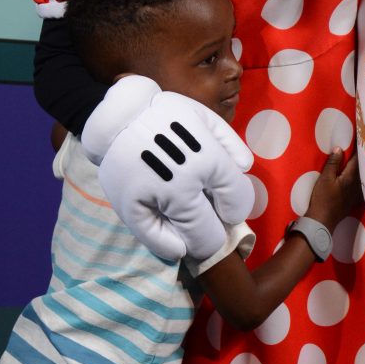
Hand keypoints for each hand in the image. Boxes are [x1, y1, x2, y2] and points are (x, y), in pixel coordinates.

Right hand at [85, 86, 253, 262]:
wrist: (119, 114)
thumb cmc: (166, 117)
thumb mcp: (205, 118)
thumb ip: (230, 143)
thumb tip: (245, 169)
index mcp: (208, 157)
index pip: (237, 200)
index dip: (237, 208)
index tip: (230, 209)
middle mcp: (186, 179)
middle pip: (212, 228)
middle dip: (218, 234)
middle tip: (215, 229)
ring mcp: (158, 194)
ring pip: (190, 236)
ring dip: (198, 242)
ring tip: (198, 237)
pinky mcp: (131, 204)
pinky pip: (154, 238)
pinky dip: (169, 247)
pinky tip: (178, 249)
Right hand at [305, 149, 361, 230]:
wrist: (323, 220)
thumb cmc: (323, 198)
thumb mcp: (325, 178)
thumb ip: (333, 163)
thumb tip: (339, 149)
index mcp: (351, 177)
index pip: (358, 159)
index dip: (359, 148)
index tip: (362, 139)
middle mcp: (358, 184)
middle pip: (363, 168)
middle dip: (363, 158)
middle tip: (364, 146)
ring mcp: (358, 193)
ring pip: (363, 177)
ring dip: (364, 168)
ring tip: (364, 159)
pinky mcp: (355, 199)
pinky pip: (362, 186)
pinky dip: (363, 179)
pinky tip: (362, 177)